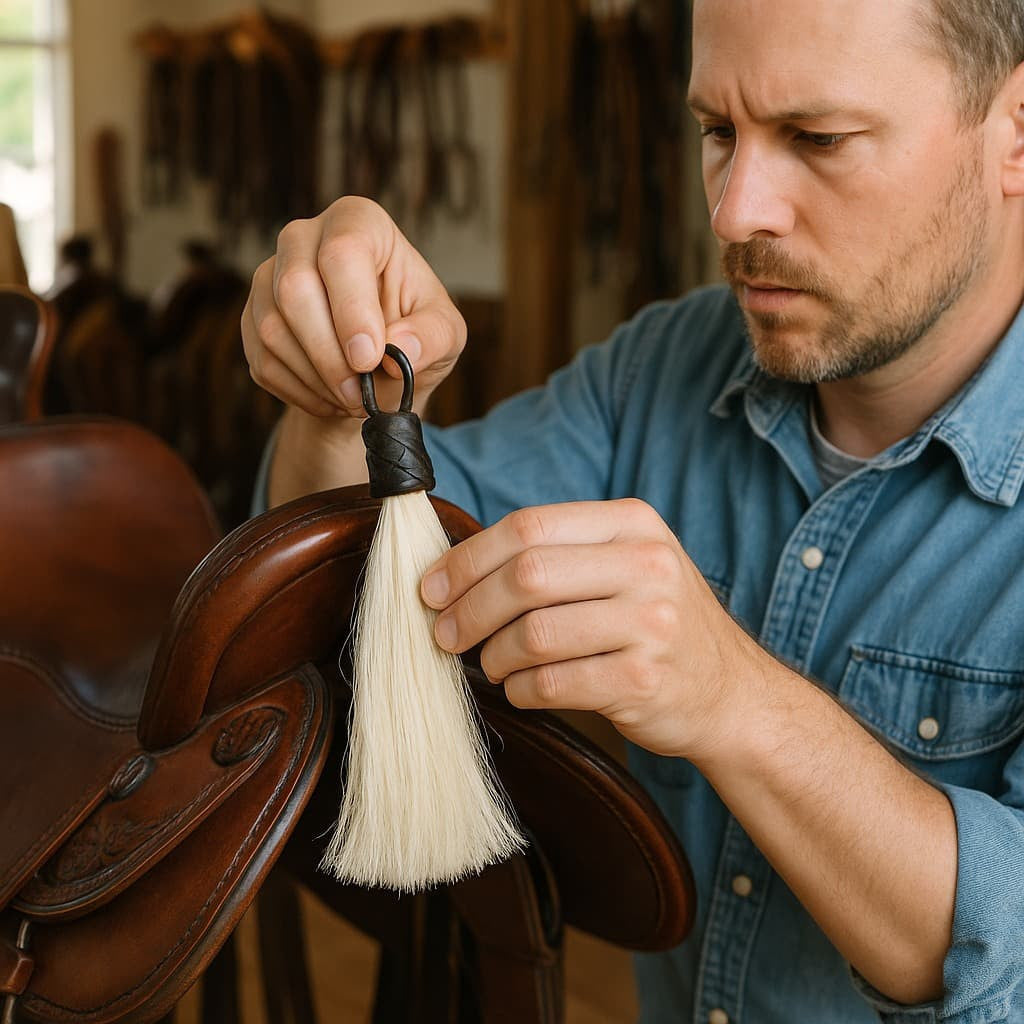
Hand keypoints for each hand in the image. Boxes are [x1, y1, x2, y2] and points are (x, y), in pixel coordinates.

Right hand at [242, 196, 466, 419]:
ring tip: (354, 398)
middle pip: (295, 289)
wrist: (377, 365)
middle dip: (330, 356)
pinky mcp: (252, 317)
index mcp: (359, 222)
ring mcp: (269, 276)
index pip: (342, 253)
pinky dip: (300, 391)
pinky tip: (330, 397)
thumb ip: (433, 337)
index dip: (352, 310)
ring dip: (317, 379)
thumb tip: (401, 347)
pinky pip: (262, 359)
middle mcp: (304, 238)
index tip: (370, 358)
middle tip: (361, 394)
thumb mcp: (446, 333)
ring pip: (273, 329)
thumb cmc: (415, 332)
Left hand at [420, 499, 768, 761]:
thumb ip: (557, 555)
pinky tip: (523, 689)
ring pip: (533, 634)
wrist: (731, 692)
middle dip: (469, 608)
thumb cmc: (655, 623)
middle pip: (526, 576)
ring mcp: (651, 624)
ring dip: (494, 655)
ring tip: (491, 664)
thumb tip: (453, 569)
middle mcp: (648, 565)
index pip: (529, 527)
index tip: (432, 587)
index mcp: (633, 523)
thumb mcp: (625, 565)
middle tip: (445, 633)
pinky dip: (521, 690)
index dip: (468, 558)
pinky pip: (553, 683)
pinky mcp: (645, 682)